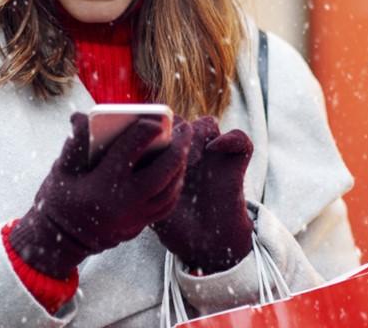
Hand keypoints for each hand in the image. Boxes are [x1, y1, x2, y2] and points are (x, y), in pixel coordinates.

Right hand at [9, 112, 191, 277]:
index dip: (145, 130)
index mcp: (102, 183)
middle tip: (185, 129)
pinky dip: (175, 187)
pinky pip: (167, 206)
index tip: (155, 119)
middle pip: (162, 171)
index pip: (131, 149)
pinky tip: (176, 172)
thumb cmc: (60, 199)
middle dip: (178, 147)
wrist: (60, 241)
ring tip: (184, 147)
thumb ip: (75, 141)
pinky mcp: (139, 227)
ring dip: (181, 167)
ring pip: (170, 190)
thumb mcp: (62, 169)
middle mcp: (123, 202)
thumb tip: (82, 117)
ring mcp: (134, 217)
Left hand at [151, 116, 253, 273]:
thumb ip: (141, 184)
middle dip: (174, 131)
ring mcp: (214, 156)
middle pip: (182, 122)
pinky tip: (215, 149)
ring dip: (198, 133)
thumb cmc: (175, 225)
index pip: (159, 127)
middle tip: (169, 150)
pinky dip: (231, 138)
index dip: (152, 131)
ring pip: (208, 123)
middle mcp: (191, 151)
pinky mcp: (235, 164)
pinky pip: (241, 139)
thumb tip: (125, 163)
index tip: (147, 148)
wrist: (206, 244)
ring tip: (191, 155)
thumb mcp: (150, 206)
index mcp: (168, 157)